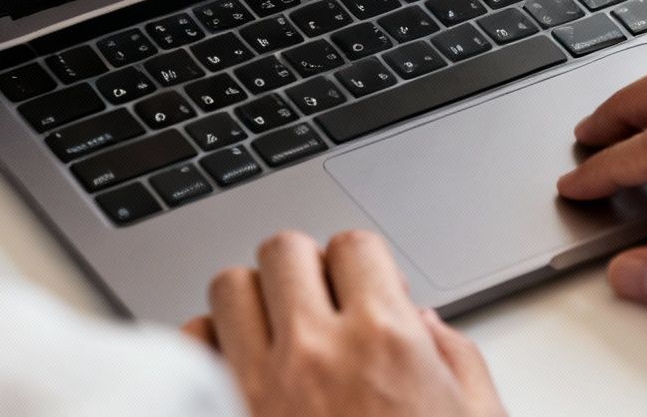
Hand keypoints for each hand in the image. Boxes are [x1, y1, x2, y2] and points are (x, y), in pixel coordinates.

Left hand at [183, 230, 505, 416]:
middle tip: (318, 307)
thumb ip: (455, 362)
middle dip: (303, 271)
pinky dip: (208, 349)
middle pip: (282, 251)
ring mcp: (254, 388)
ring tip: (274, 335)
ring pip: (227, 289)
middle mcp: (313, 354)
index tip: (364, 291)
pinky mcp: (221, 413)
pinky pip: (190, 348)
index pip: (353, 246)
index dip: (361, 267)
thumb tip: (424, 325)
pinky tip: (238, 371)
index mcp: (385, 344)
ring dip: (252, 303)